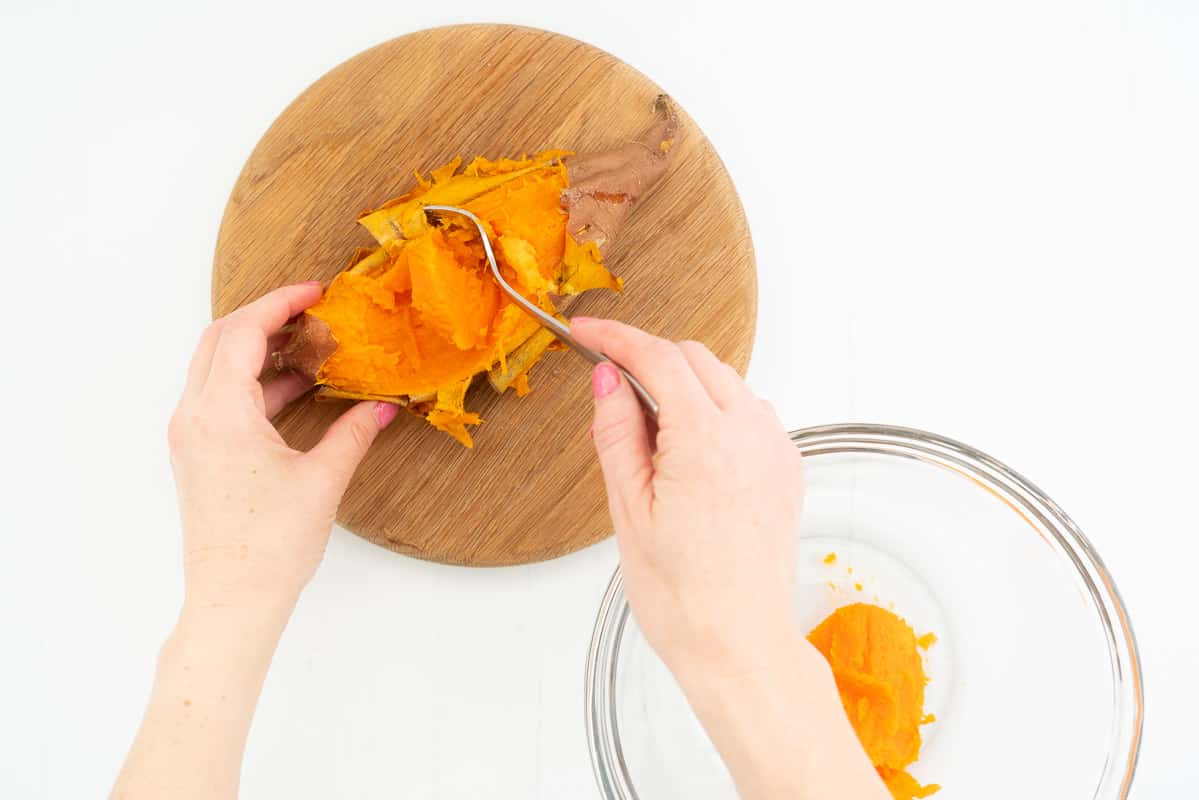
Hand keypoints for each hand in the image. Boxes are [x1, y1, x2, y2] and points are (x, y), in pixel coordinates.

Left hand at [168, 282, 397, 611]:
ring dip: (258, 349)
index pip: (243, 331)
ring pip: (216, 367)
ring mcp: (191, 436)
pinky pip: (219, 397)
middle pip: (220, 339)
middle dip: (265, 317)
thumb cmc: (271, 545)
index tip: (316, 292)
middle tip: (310, 311)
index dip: (281, 303)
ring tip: (309, 347)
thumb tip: (384, 407)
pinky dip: (253, 382)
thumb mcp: (323, 479)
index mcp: (221, 413)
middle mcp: (194, 416)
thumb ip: (354, 432)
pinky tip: (294, 390)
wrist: (233, 599)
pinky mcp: (197, 454)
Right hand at [572, 318, 887, 799]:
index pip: (657, 358)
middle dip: (650, 362)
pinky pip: (748, 415)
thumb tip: (608, 379)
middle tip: (608, 397)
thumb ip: (618, 433)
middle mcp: (751, 434)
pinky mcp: (786, 469)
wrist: (740, 646)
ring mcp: (775, 450)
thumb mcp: (629, 510)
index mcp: (706, 441)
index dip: (616, 337)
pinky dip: (714, 414)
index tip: (587, 332)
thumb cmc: (685, 597)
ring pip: (725, 383)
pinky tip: (686, 455)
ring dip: (684, 388)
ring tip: (646, 442)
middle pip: (695, 359)